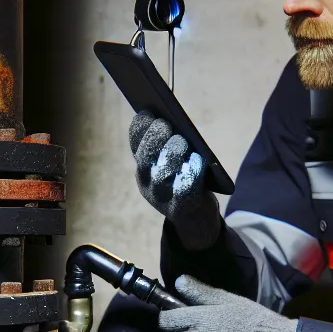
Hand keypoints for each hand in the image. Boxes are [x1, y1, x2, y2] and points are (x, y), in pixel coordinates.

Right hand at [130, 113, 221, 249]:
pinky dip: (190, 172)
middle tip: (168, 126)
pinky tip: (196, 160)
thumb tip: (174, 118)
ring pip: (161, 172)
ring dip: (172, 153)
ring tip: (183, 142)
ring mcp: (161, 197)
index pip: (136, 141)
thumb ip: (170, 144)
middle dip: (155, 137)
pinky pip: (183, 189)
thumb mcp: (172, 162)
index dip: (142, 126)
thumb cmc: (185, 180)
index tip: (151, 112)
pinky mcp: (180, 208)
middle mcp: (147, 181)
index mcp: (143, 165)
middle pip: (145, 155)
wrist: (195, 219)